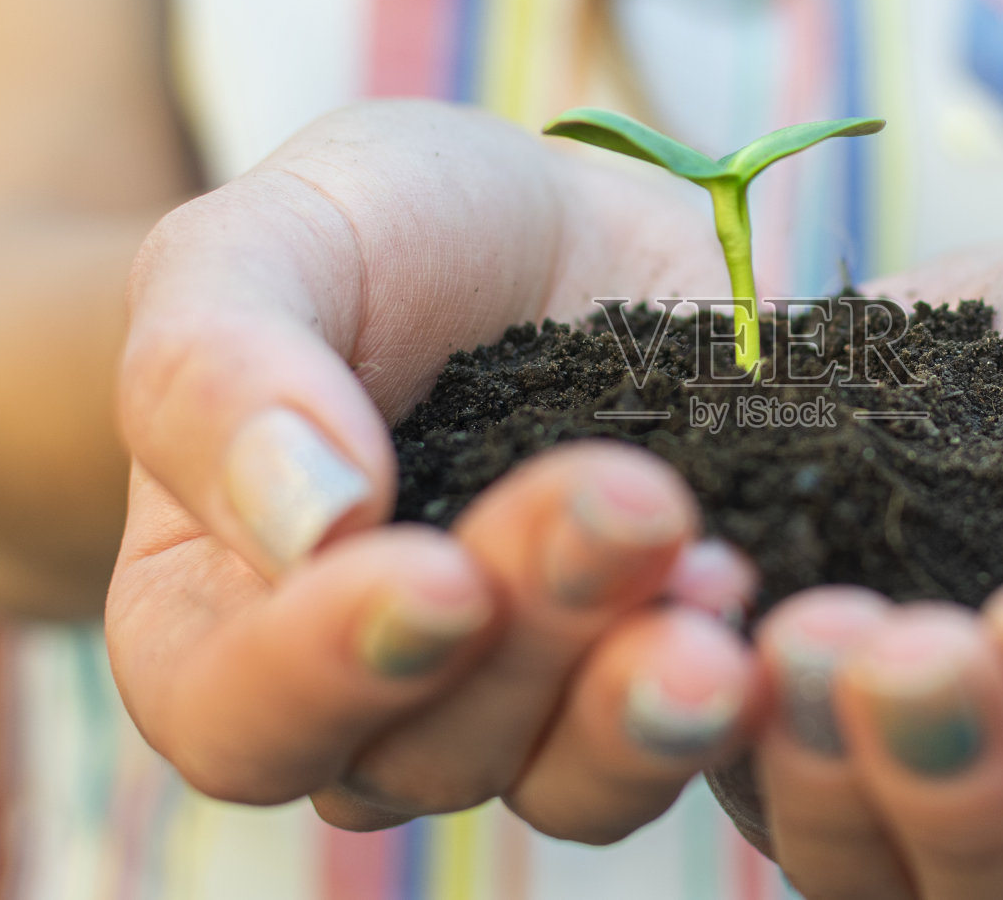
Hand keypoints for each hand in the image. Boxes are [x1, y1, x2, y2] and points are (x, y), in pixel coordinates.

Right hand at [110, 100, 765, 838]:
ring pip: (571, 778)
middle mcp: (378, 692)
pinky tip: (781, 599)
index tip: (438, 577)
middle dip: (534, 636)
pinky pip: (700, 734)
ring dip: (645, 699)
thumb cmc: (384, 232)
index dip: (323, 674)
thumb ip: (221, 372)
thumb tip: (305, 525)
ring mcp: (532, 697)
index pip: (236, 715)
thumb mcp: (270, 243)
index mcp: (223, 613)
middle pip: (427, 752)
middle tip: (632, 506)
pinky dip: (749, 685)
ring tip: (720, 579)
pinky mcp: (659, 663)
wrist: (561, 224)